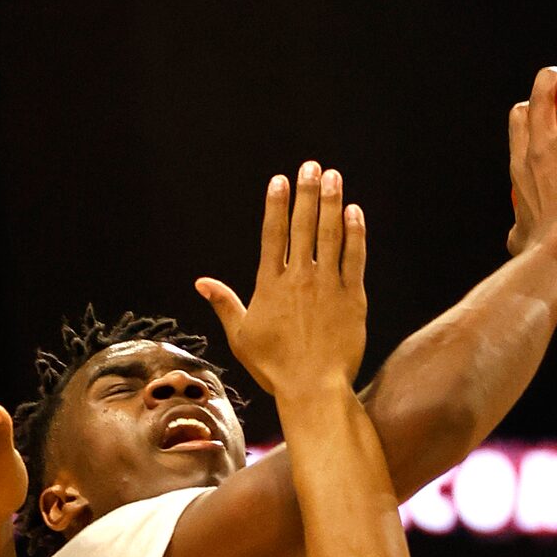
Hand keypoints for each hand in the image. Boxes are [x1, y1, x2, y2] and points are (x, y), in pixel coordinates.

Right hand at [195, 162, 366, 397]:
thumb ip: (225, 304)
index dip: (276, 204)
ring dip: (331, 203)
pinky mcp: (353, 299)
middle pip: (303, 226)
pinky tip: (353, 212)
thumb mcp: (242, 337)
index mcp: (270, 286)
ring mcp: (328, 287)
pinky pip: (355, 258)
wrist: (314, 390)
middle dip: (306, 192)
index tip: (280, 180)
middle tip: (312, 166)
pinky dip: (355, 233)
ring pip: (330, 235)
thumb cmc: (274, 368)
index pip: (272, 235)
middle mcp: (299, 280)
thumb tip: (201, 283)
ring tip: (333, 177)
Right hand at [506, 61, 556, 272]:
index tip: (535, 106)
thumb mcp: (519, 237)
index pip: (519, 121)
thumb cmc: (537, 251)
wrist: (553, 250)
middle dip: (553, 78)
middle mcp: (540, 147)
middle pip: (541, 96)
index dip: (527, 108)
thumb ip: (518, 230)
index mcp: (522, 164)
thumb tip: (515, 239)